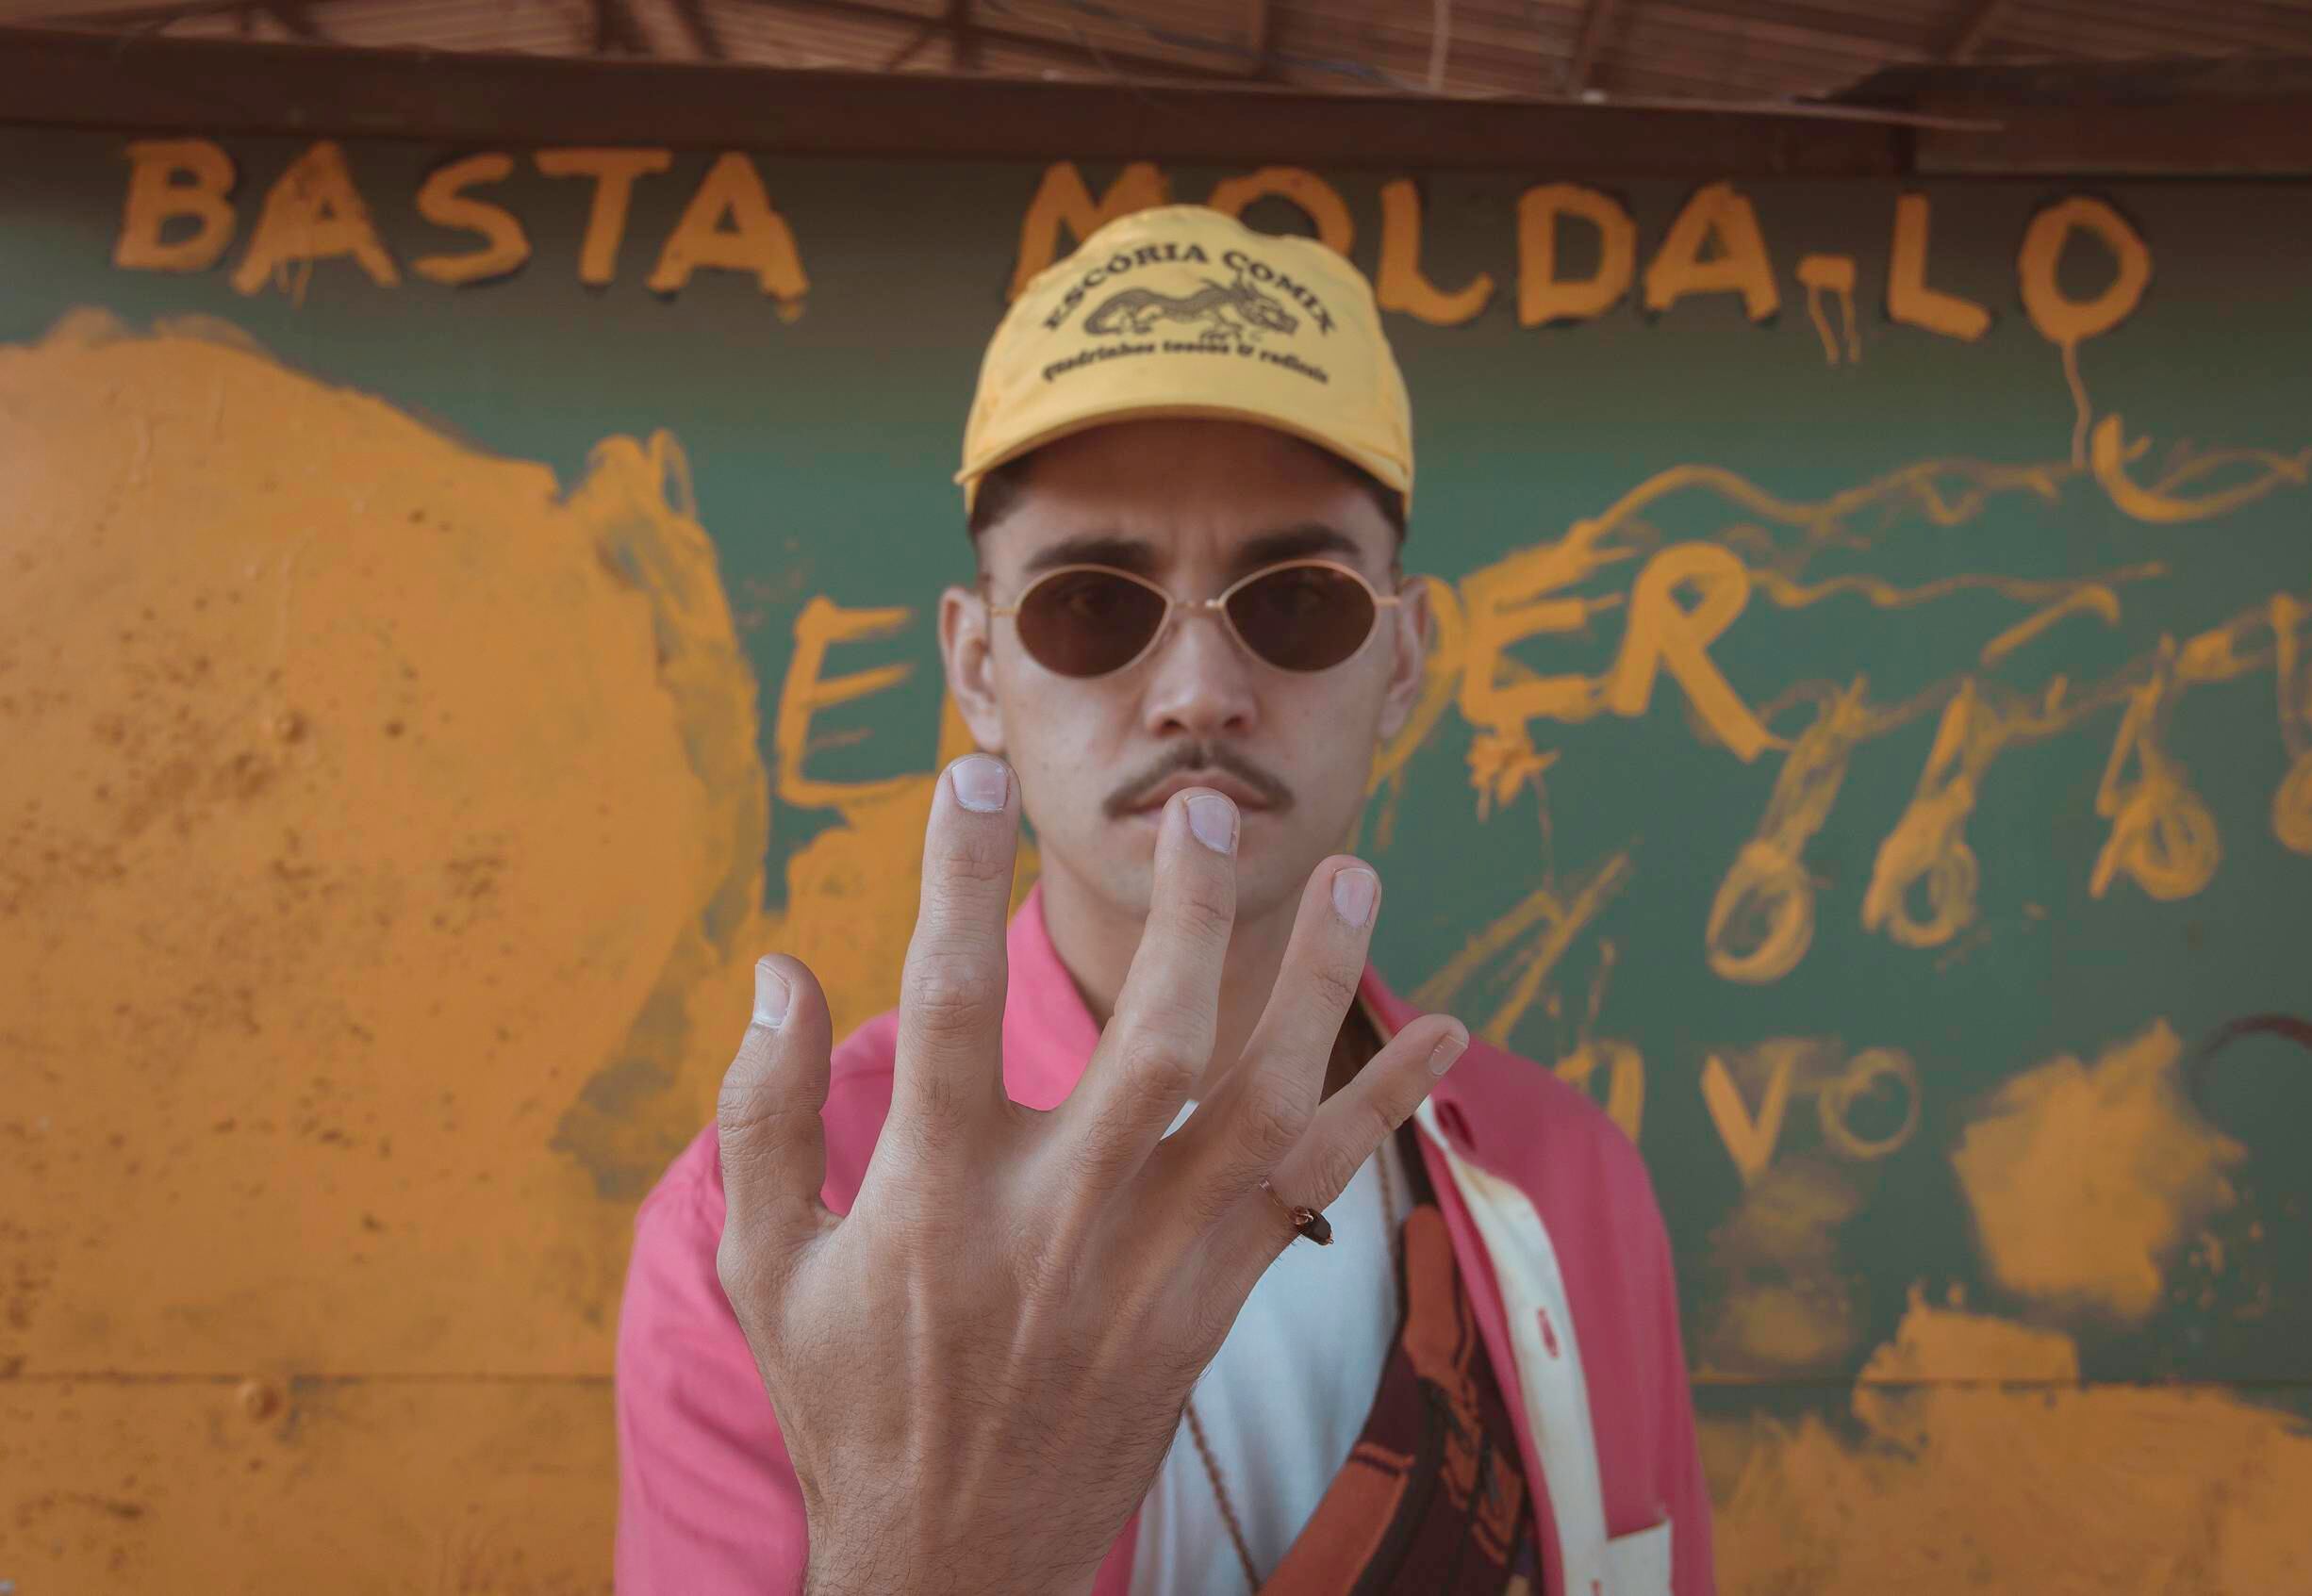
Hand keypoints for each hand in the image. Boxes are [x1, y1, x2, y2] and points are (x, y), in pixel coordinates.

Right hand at [714, 754, 1468, 1595]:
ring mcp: (1150, 1267)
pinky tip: (1443, 1034)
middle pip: (1144, 1042)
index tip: (968, 778)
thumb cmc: (850, 1403)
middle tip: (1199, 811)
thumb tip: (777, 968)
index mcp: (934, 1198)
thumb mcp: (766, 1268)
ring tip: (1357, 876)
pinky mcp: (1211, 1306)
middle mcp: (1058, 1223)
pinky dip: (1381, 1109)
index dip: (953, 881)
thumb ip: (763, 1115)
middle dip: (1180, 919)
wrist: (955, 1564)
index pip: (947, 1006)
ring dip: (1314, 988)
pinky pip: (1315, 1191)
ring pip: (1255, 1106)